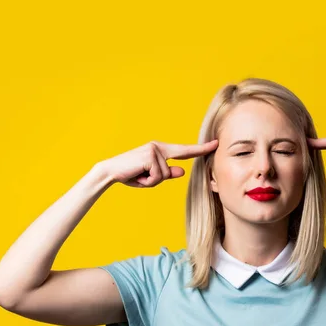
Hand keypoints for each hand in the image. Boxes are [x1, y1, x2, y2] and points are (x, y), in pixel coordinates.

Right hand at [99, 139, 218, 187]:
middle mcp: (159, 147)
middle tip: (167, 165)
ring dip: (152, 181)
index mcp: (161, 150)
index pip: (185, 150)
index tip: (215, 144)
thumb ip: (167, 173)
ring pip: (165, 175)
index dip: (201, 149)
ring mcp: (155, 150)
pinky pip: (157, 176)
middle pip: (176, 162)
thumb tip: (182, 171)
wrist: (110, 172)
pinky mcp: (150, 156)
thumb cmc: (131, 175)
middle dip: (174, 166)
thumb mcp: (152, 177)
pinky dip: (148, 181)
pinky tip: (137, 175)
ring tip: (139, 176)